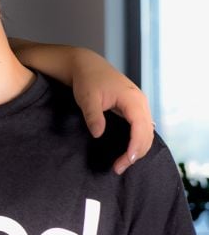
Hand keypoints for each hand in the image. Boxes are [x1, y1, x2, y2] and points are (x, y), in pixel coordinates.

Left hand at [72, 60, 153, 174]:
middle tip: (118, 168)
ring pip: (147, 132)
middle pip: (147, 134)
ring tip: (122, 163)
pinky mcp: (134, 108)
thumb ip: (93, 116)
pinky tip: (128, 151)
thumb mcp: (87, 98)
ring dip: (138, 149)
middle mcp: (140, 103)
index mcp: (132, 99)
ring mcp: (139, 105)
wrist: (87, 65)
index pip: (140, 128)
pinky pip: (142, 128)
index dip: (135, 147)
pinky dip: (137, 141)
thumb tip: (98, 134)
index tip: (125, 161)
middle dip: (136, 153)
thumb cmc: (87, 80)